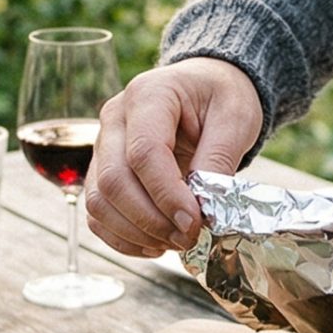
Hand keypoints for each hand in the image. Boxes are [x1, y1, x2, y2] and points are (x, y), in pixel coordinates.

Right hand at [84, 57, 264, 257]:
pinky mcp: (101, 171)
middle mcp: (114, 119)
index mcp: (148, 95)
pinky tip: (155, 244)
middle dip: (151, 220)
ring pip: (99, 201)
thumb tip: (204, 208)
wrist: (206, 89)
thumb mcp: (235, 119)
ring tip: (176, 243)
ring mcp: (102, 146)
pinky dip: (122, 237)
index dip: (167, 194)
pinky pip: (97, 213)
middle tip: (189, 238)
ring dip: (135, 233)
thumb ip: (218, 160)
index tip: (195, 222)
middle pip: (114, 180)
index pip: (144, 152)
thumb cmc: (221, 97)